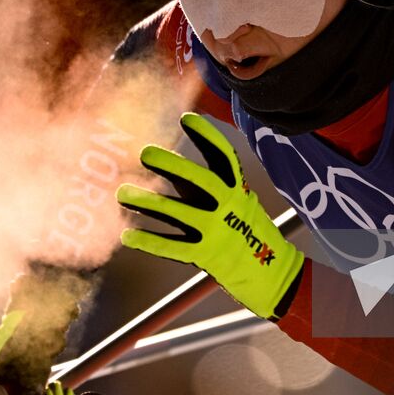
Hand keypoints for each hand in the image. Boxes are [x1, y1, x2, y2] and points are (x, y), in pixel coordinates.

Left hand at [117, 112, 303, 319]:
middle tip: (145, 152)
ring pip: (178, 214)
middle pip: (201, 181)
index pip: (225, 157)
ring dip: (147, 203)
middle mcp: (230, 207)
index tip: (187, 118)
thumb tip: (169, 163)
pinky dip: (149, 241)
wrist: (272, 276)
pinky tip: (127, 234)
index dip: (208, 136)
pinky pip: (173, 246)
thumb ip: (206, 187)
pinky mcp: (207, 256)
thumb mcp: (237, 204)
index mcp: (239, 191)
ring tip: (121, 193)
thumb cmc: (245, 233)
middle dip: (173, 165)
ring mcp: (219, 232)